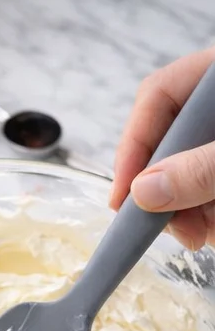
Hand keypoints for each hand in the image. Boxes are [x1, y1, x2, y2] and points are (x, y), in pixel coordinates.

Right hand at [111, 46, 214, 247]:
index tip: (124, 197)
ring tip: (207, 234)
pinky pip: (211, 181)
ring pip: (193, 166)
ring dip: (194, 207)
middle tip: (175, 230)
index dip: (134, 146)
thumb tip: (143, 193)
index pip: (157, 96)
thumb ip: (201, 168)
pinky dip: (211, 207)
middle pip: (173, 138)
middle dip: (169, 189)